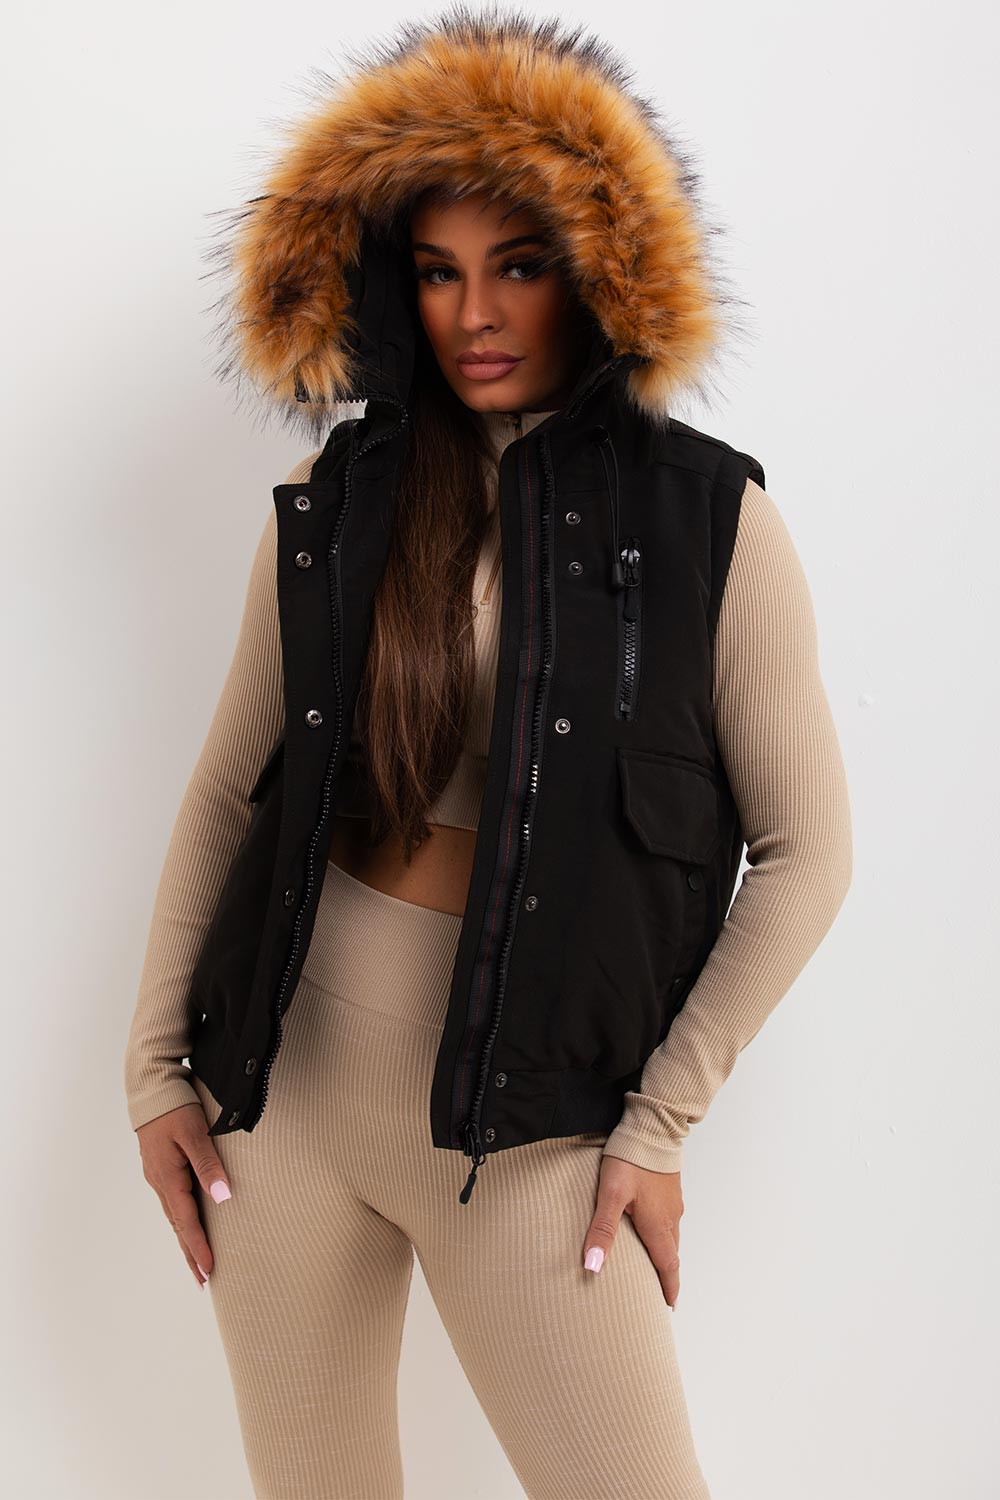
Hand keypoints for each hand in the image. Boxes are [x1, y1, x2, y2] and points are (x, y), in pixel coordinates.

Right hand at [136, 1102, 231, 1288]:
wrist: (151, 1087)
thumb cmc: (175, 1108)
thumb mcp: (195, 1134)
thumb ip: (209, 1166)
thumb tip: (223, 1198)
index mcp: (168, 1178)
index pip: (187, 1222)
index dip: (199, 1247)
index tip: (209, 1272)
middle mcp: (160, 1181)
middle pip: (178, 1225)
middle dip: (190, 1253)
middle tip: (203, 1281)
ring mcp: (158, 1175)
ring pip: (174, 1215)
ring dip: (186, 1239)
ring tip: (197, 1262)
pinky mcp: (161, 1167)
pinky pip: (173, 1201)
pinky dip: (182, 1220)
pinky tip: (188, 1224)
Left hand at [582, 1154, 682, 1307]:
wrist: (653, 1126)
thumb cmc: (630, 1159)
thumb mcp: (611, 1194)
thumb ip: (602, 1230)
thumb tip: (592, 1267)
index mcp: (658, 1225)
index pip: (667, 1266)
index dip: (668, 1288)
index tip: (668, 1306)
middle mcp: (671, 1217)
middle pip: (672, 1254)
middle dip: (667, 1275)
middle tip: (661, 1291)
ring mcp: (673, 1202)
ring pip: (672, 1236)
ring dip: (666, 1254)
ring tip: (656, 1265)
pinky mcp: (671, 1187)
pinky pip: (671, 1219)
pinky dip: (665, 1234)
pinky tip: (653, 1227)